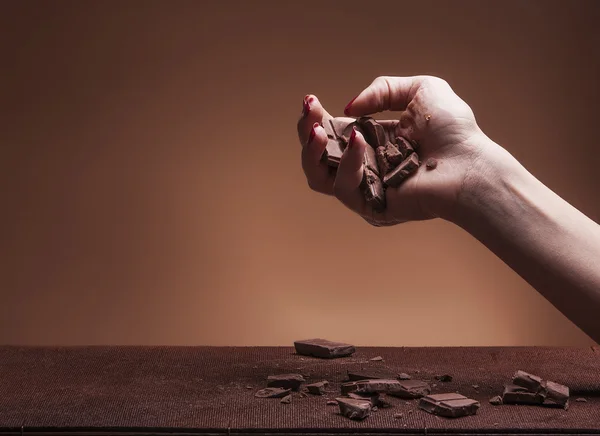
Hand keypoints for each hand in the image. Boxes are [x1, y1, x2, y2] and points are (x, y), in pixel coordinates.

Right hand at [297, 75, 494, 224]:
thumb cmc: (454, 130)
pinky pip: (344, 189)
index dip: (316, 119)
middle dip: (306, 133)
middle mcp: (365, 165)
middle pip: (317, 157)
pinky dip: (347, 164)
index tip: (311, 101)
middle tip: (310, 113)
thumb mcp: (421, 90)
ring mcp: (366, 187)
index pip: (332, 133)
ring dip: (313, 151)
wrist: (471, 164)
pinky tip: (359, 142)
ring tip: (320, 130)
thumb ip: (383, 89)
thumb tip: (350, 109)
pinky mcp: (371, 206)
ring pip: (319, 177)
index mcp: (373, 141)